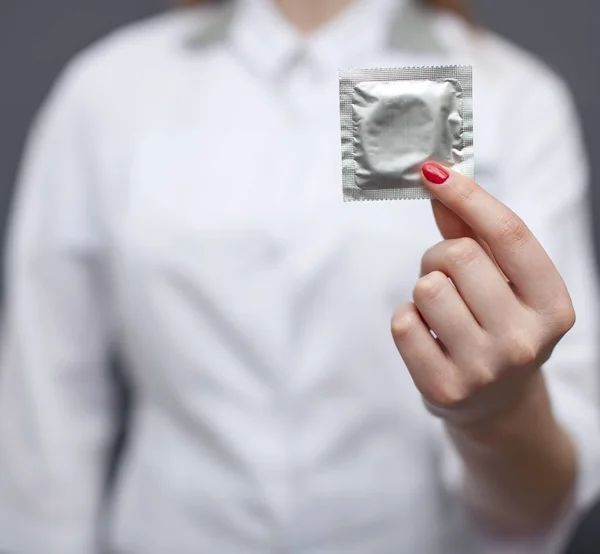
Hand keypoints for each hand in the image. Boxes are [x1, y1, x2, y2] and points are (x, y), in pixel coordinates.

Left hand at [391, 163, 575, 426]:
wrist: (495, 402)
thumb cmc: (496, 326)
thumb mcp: (503, 282)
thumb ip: (473, 231)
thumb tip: (438, 180)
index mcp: (552, 305)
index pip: (509, 234)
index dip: (467, 195)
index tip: (432, 171)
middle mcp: (525, 340)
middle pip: (458, 256)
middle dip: (440, 257)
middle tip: (446, 277)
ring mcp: (485, 369)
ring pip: (427, 287)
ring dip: (424, 288)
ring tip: (440, 310)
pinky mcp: (444, 388)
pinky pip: (403, 322)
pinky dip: (407, 318)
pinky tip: (427, 335)